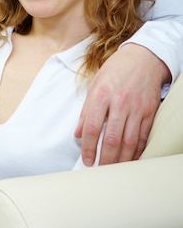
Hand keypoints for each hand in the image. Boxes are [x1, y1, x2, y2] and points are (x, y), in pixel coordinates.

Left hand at [75, 43, 169, 165]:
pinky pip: (143, 136)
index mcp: (101, 94)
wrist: (142, 58)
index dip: (87, 147)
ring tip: (113, 168)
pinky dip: (137, 151)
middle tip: (99, 169)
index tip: (86, 159)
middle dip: (104, 158)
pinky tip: (131, 158)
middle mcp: (119, 102)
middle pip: (111, 138)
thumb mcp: (95, 84)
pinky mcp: (150, 112)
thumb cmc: (116, 70)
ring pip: (129, 142)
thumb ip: (86, 110)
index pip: (91, 126)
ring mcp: (136, 108)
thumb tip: (77, 133)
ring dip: (121, 159)